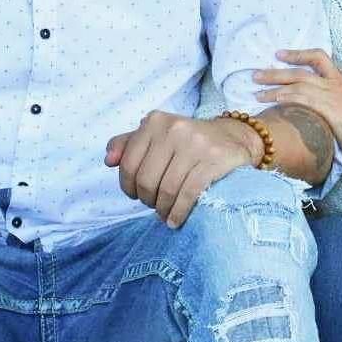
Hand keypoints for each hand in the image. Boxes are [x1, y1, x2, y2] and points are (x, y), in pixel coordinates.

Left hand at [105, 111, 256, 227]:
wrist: (232, 138)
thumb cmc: (186, 143)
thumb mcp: (156, 136)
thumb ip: (127, 145)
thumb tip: (108, 161)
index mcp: (155, 121)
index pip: (128, 164)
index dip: (128, 187)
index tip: (136, 195)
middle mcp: (174, 128)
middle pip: (146, 180)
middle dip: (147, 200)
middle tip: (154, 205)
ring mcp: (196, 143)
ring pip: (167, 189)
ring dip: (163, 210)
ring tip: (165, 215)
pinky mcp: (214, 160)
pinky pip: (189, 194)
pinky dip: (178, 212)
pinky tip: (176, 219)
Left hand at [254, 49, 341, 175]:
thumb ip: (326, 100)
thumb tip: (302, 103)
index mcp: (339, 81)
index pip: (319, 56)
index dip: (297, 53)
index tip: (279, 54)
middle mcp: (335, 84)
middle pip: (300, 71)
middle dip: (275, 72)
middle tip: (255, 74)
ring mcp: (332, 95)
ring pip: (297, 83)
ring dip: (273, 86)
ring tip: (256, 91)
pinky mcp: (330, 109)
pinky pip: (302, 98)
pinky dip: (284, 97)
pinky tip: (271, 101)